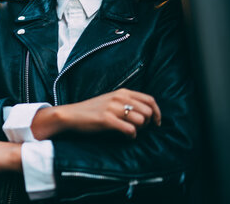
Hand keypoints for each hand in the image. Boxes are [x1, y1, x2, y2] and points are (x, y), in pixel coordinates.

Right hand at [32, 88, 160, 139]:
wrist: (71, 115)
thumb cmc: (92, 110)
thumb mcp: (111, 100)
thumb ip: (127, 102)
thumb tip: (147, 113)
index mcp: (122, 92)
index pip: (150, 100)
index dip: (157, 113)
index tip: (156, 123)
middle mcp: (119, 98)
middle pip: (148, 111)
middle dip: (149, 123)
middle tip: (141, 129)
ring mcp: (112, 108)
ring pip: (141, 120)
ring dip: (140, 130)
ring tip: (131, 132)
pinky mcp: (106, 119)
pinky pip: (130, 129)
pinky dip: (131, 136)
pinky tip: (126, 136)